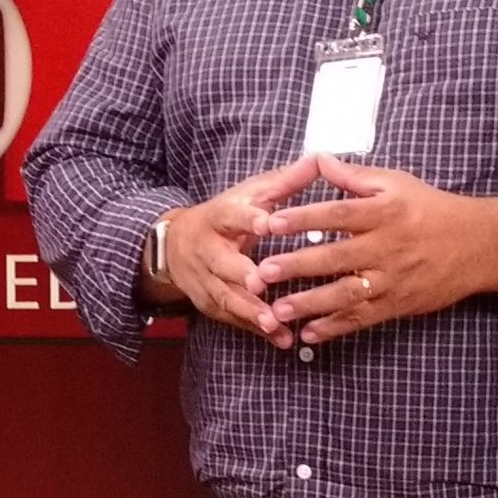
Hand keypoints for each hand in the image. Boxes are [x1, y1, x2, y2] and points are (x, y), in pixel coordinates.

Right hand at [149, 154, 318, 347]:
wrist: (177, 244)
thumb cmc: (227, 216)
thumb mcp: (251, 193)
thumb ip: (286, 181)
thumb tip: (321, 157)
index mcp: (220, 217)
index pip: (232, 215)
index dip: (248, 219)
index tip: (267, 222)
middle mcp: (208, 250)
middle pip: (222, 263)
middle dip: (240, 274)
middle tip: (260, 282)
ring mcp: (207, 280)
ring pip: (226, 297)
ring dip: (250, 311)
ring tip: (274, 322)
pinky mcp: (212, 304)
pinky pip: (235, 320)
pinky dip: (257, 331)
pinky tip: (282, 339)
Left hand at [251, 154, 497, 344]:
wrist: (477, 245)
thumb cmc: (432, 209)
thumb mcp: (397, 183)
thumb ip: (354, 176)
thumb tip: (317, 159)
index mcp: (384, 213)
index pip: (336, 214)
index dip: (302, 218)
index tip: (270, 223)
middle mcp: (386, 247)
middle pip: (334, 257)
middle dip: (296, 266)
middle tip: (262, 272)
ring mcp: (391, 279)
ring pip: (345, 294)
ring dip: (309, 303)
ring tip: (277, 309)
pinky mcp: (397, 304)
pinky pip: (361, 318)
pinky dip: (334, 327)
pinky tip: (309, 334)